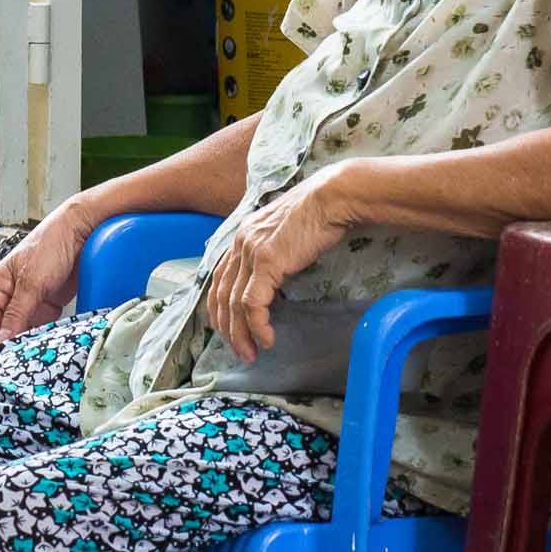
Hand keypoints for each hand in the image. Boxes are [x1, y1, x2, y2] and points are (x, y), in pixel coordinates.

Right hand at [0, 200, 96, 347]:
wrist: (82, 232)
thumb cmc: (51, 244)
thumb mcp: (32, 282)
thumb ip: (16, 313)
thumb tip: (1, 340)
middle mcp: (10, 295)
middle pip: (1, 330)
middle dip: (7, 347)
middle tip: (17, 364)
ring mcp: (29, 300)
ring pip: (21, 331)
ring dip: (26, 343)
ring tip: (33, 357)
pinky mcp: (48, 303)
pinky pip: (40, 326)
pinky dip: (42, 336)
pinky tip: (46, 346)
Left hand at [204, 169, 349, 363]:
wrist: (331, 198)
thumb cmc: (317, 214)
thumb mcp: (284, 231)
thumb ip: (271, 249)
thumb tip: (272, 274)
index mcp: (242, 235)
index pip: (219, 278)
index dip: (219, 308)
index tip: (226, 329)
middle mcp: (240, 243)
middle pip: (222, 295)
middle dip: (227, 328)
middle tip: (239, 350)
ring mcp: (251, 251)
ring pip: (235, 304)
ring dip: (241, 334)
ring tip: (251, 353)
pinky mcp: (267, 261)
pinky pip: (254, 303)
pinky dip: (258, 326)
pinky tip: (267, 339)